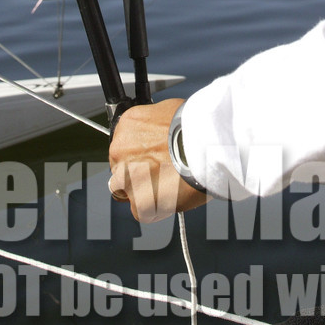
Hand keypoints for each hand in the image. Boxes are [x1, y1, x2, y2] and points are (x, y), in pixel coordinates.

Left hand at [107, 98, 209, 223]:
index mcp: (126, 126)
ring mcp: (126, 178)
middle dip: (138, 176)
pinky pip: (143, 211)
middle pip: (120, 170)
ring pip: (125, 193)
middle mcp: (119, 151)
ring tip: (168, 189)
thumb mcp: (168, 113)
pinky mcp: (138, 203)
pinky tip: (174, 198)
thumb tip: (161, 136)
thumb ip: (156, 129)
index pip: (123, 147)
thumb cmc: (196, 127)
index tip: (153, 161)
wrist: (206, 145)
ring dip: (142, 193)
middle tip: (162, 176)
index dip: (140, 157)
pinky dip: (157, 209)